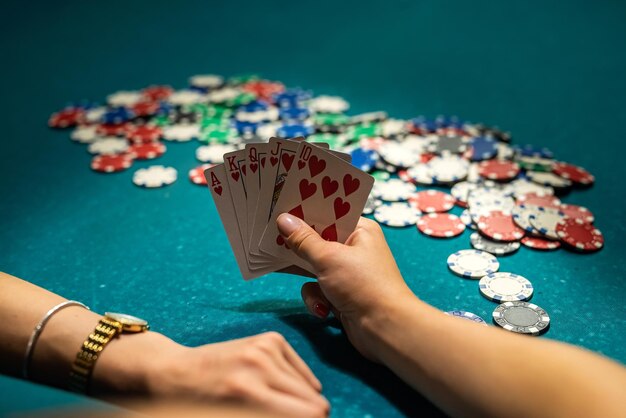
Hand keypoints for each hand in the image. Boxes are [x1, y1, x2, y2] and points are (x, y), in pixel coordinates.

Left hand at [103, 331, 328, 417]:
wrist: (173, 375)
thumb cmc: (197, 411)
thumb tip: (315, 417)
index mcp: (249, 395)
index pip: (311, 414)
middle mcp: (260, 366)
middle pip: (315, 401)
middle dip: (308, 415)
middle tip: (283, 416)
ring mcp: (266, 348)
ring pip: (311, 387)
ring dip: (299, 401)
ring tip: (272, 404)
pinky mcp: (270, 338)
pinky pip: (301, 369)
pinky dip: (295, 383)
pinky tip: (276, 388)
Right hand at [276, 214, 417, 360]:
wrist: (385, 328)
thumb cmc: (362, 284)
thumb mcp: (328, 258)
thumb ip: (303, 240)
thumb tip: (283, 219)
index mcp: (359, 230)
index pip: (328, 215)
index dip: (305, 213)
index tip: (279, 209)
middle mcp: (354, 249)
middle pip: (317, 241)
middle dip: (298, 247)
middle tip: (271, 242)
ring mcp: (347, 273)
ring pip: (313, 268)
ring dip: (309, 281)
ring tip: (306, 285)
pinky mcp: (341, 295)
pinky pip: (317, 290)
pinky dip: (317, 299)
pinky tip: (324, 310)